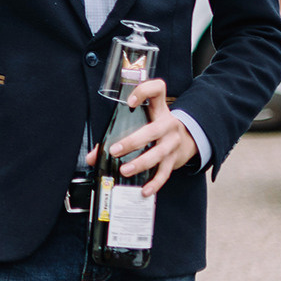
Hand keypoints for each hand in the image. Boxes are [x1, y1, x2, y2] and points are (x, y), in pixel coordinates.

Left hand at [82, 78, 196, 195]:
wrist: (187, 139)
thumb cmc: (156, 127)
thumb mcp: (143, 121)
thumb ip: (117, 132)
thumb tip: (93, 157)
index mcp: (158, 109)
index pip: (157, 90)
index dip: (144, 91)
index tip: (130, 100)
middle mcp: (168, 124)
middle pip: (153, 130)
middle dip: (132, 141)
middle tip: (115, 150)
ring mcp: (173, 143)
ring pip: (158, 153)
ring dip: (140, 163)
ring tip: (124, 170)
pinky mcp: (174, 159)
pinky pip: (164, 173)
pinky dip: (154, 183)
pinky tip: (144, 190)